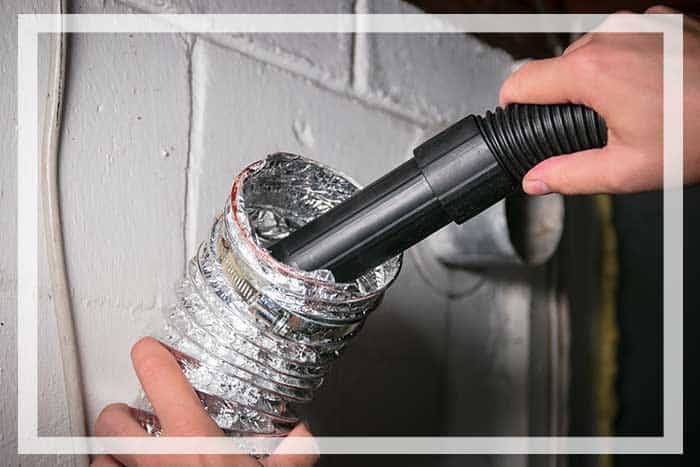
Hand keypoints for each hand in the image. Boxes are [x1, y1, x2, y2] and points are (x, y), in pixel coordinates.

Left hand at [92, 337, 317, 466]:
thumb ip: (293, 457)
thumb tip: (303, 438)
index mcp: (195, 442)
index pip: (158, 376)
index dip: (151, 355)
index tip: (152, 351)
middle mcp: (158, 462)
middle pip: (112, 418)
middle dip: (122, 413)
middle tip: (140, 415)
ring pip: (98, 455)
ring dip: (111, 449)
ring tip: (130, 450)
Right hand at [499, 6, 699, 194]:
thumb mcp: (627, 170)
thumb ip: (569, 175)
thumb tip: (535, 180)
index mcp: (592, 73)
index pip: (522, 80)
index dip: (511, 103)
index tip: (514, 114)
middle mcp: (610, 38)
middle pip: (557, 67)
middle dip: (563, 96)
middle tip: (592, 126)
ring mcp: (638, 24)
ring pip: (590, 51)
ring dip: (595, 77)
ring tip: (629, 107)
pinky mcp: (661, 20)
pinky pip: (623, 40)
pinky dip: (625, 61)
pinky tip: (650, 87)